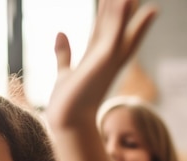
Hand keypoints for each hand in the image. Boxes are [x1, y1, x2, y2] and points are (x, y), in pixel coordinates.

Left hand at [46, 0, 156, 131]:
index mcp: (96, 58)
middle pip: (115, 23)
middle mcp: (106, 57)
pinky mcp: (103, 61)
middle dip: (123, 5)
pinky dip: (120, 18)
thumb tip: (60, 32)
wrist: (66, 122)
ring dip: (126, 6)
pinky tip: (125, 1)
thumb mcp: (65, 73)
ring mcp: (108, 59)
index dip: (114, 12)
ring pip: (119, 25)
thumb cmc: (67, 103)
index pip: (106, 28)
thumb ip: (64, 53)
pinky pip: (115, 35)